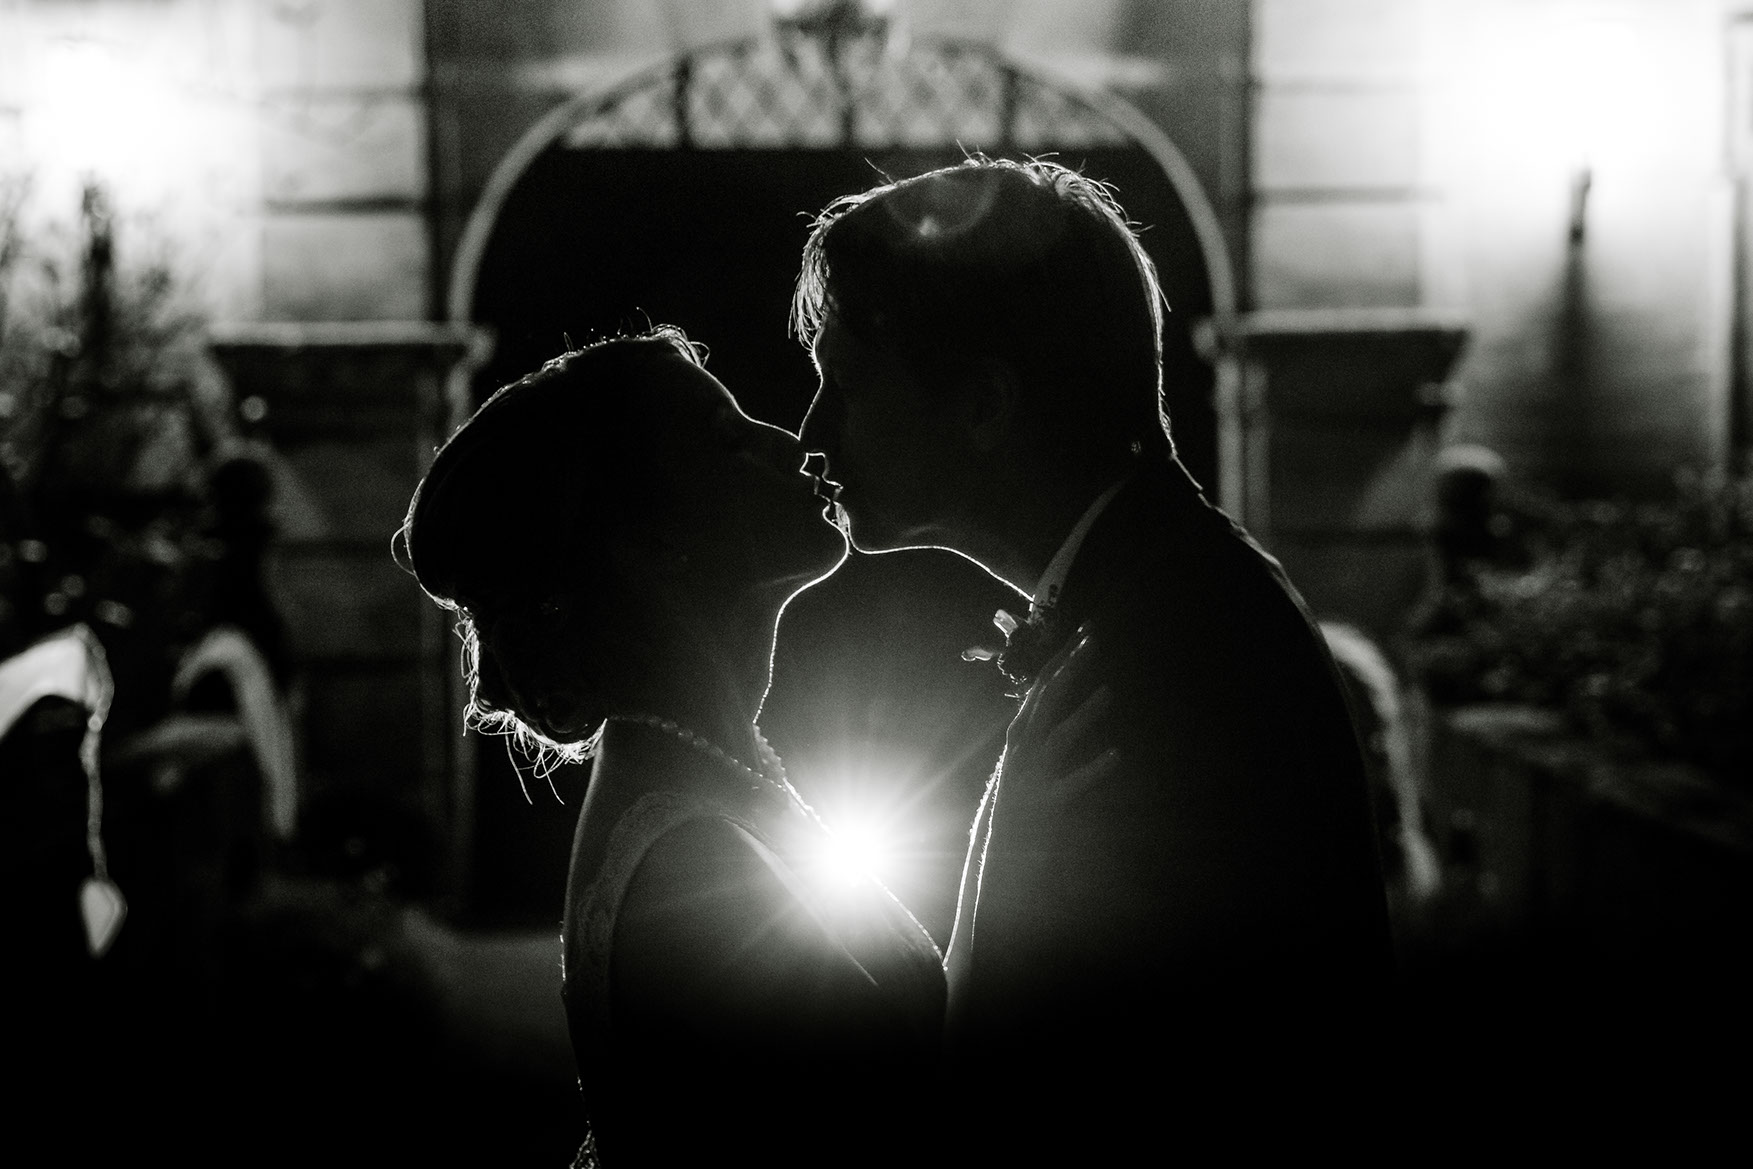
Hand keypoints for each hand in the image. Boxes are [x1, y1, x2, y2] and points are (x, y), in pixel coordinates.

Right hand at [1004, 625, 1120, 800]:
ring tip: (1110, 692)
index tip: (1085, 631)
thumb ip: (1037, 726)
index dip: (1064, 656)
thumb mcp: (1024, 755)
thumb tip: (1052, 692)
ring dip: (1084, 714)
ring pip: (1059, 737)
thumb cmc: (1020, 799)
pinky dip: (1095, 768)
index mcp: (1020, 734)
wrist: (1003, 850)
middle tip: (1095, 641)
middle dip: (1072, 668)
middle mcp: (1023, 749)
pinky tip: (1118, 755)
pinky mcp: (1048, 804)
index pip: (1042, 684)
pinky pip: (1074, 783)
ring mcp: (1033, 776)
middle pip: (1048, 700)